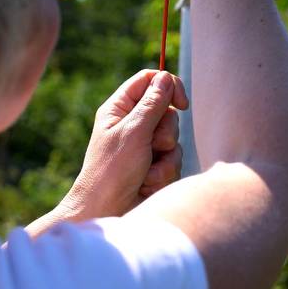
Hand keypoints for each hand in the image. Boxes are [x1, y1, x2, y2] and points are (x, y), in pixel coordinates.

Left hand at [68, 70, 189, 216]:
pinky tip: (146, 184)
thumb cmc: (112, 170)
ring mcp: (144, 146)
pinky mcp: (153, 166)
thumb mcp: (133, 132)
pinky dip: (163, 173)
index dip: (168, 87)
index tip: (182, 103)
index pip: (149, 81)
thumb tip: (166, 77)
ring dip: (165, 158)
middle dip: (166, 132)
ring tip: (146, 172)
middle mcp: (132, 124)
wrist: (106, 211)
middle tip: (153, 145)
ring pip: (174, 139)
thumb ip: (153, 104)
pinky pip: (173, 161)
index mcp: (120, 109)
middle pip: (167, 112)